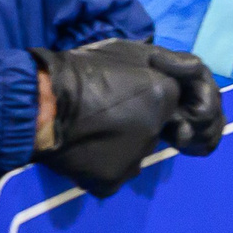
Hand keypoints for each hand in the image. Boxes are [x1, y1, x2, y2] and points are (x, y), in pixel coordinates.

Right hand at [32, 40, 225, 196]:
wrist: (43, 103)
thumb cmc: (83, 70)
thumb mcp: (129, 51)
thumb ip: (167, 63)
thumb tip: (189, 78)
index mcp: (162, 96)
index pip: (169, 104)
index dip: (145, 99)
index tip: (122, 96)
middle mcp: (154, 132)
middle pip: (152, 130)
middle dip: (136, 122)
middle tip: (105, 112)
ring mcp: (134, 160)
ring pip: (135, 153)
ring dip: (121, 144)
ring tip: (92, 128)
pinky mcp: (112, 181)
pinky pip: (114, 172)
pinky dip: (102, 163)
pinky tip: (85, 147)